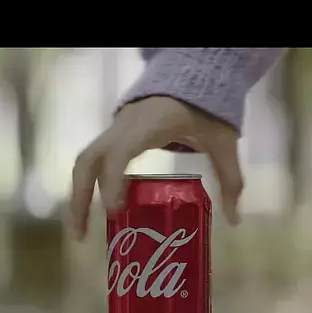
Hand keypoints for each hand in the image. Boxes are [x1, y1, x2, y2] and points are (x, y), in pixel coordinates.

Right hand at [67, 95, 243, 239]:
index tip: (115, 210)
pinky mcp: (115, 133)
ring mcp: (116, 128)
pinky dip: (89, 184)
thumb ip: (230, 179)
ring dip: (78, 194)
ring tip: (79, 231)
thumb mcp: (223, 143)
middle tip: (80, 235)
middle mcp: (124, 125)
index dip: (113, 181)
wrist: (193, 77)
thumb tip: (233, 220)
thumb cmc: (207, 110)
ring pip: (85, 160)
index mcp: (150, 125)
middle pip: (89, 160)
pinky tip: (95, 211)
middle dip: (80, 198)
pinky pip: (94, 159)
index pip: (121, 152)